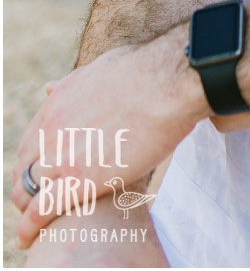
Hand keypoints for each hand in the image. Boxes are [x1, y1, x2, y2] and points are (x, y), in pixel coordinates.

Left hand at [12, 35, 203, 247]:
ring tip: (31, 225)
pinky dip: (30, 227)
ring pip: (27, 192)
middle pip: (24, 169)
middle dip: (25, 188)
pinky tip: (28, 237)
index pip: (28, 143)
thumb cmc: (144, 72)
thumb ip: (69, 84)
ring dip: (26, 209)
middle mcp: (52, 131)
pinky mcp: (82, 181)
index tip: (37, 174)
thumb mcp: (95, 70)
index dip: (29, 163)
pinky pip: (42, 210)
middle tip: (34, 201)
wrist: (167, 84)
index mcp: (56, 105)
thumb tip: (48, 87)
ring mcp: (64, 156)